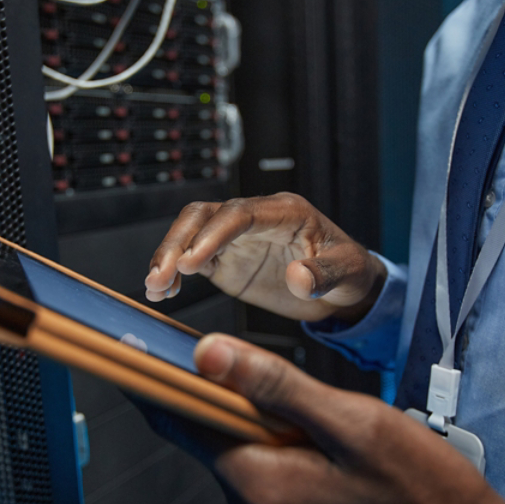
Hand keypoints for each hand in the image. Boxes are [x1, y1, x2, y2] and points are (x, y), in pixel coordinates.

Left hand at [143, 334, 504, 503]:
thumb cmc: (419, 489)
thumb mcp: (350, 423)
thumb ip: (276, 388)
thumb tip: (208, 354)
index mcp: (258, 483)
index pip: (180, 422)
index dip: (155, 380)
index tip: (133, 348)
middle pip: (210, 433)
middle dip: (219, 390)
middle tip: (238, 354)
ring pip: (240, 447)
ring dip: (256, 414)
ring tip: (307, 401)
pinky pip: (264, 467)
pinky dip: (274, 438)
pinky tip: (315, 431)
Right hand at [144, 193, 386, 322]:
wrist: (342, 289)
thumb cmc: (349, 271)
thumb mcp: (348, 273)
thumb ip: (324, 274)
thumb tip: (298, 277)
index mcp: (284, 212)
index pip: (239, 214)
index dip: (213, 234)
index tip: (192, 261)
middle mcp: (255, 220)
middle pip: (204, 216)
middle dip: (178, 242)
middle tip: (161, 276)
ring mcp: (236, 240)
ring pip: (191, 233)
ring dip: (168, 257)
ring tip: (155, 287)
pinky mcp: (226, 259)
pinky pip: (192, 259)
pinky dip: (174, 273)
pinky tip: (163, 291)